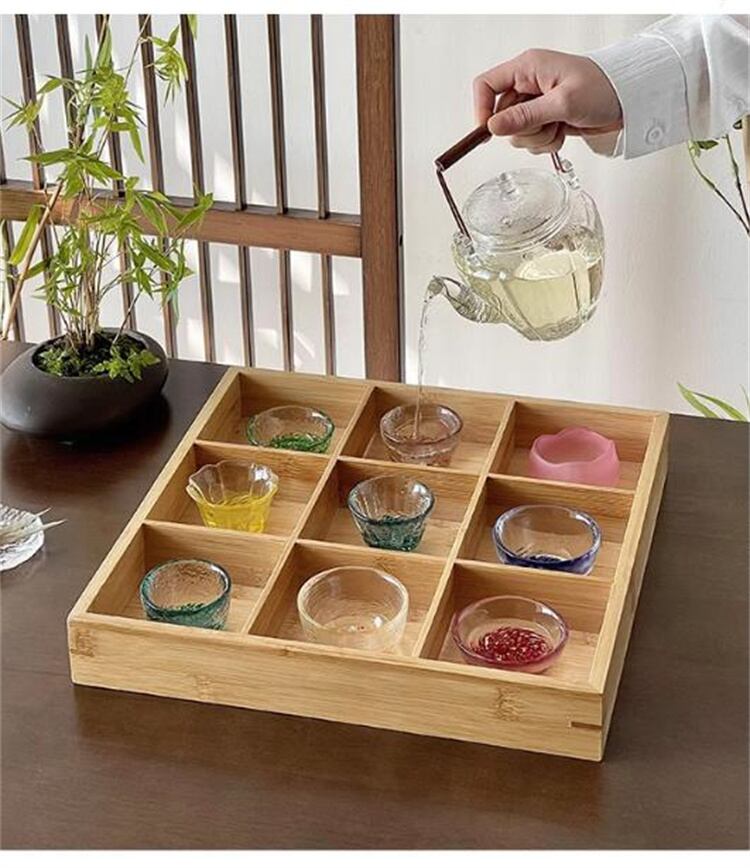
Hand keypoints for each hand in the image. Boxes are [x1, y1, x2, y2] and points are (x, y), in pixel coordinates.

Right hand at [473, 49, 622, 153]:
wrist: (629, 99)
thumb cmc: (604, 88)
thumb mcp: (563, 103)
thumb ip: (525, 116)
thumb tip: (493, 127)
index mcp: (528, 68)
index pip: (486, 85)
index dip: (481, 109)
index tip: (489, 133)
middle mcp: (528, 84)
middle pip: (501, 116)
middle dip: (522, 130)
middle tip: (547, 125)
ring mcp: (537, 103)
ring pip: (517, 133)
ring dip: (537, 138)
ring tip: (560, 126)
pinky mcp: (545, 118)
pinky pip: (531, 140)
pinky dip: (546, 143)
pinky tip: (563, 132)